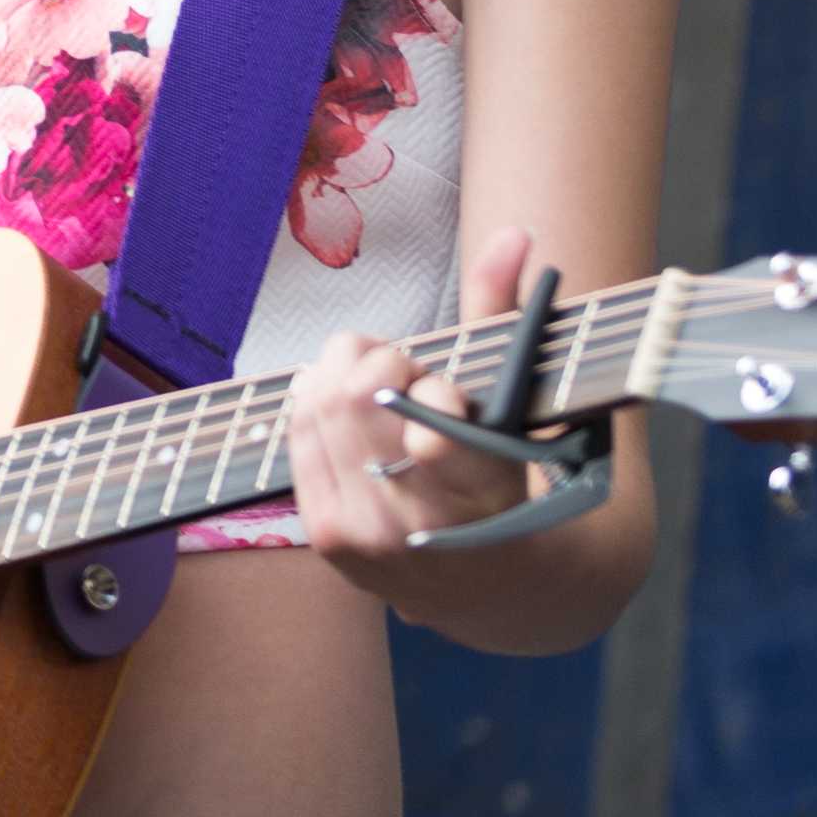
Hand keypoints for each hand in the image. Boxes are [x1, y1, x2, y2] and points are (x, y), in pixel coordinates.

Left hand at [283, 223, 547, 615]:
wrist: (477, 583)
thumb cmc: (501, 477)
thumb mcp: (518, 404)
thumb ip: (505, 313)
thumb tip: (514, 233)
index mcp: (487, 492)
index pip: (439, 435)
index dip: (430, 393)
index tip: (441, 392)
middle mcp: (423, 524)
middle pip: (362, 399)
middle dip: (380, 361)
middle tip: (403, 367)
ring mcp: (367, 534)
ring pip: (321, 408)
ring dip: (343, 374)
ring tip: (376, 384)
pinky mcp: (326, 537)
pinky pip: (298, 435)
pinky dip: (316, 402)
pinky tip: (343, 403)